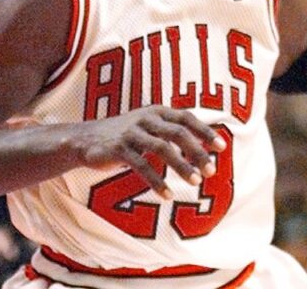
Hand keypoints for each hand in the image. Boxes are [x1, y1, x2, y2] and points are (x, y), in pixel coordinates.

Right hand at [74, 106, 226, 199]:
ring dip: (181, 166)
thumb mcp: (148, 127)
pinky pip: (142, 166)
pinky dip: (156, 181)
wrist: (85, 140)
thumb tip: (203, 145)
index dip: (205, 131)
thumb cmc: (125, 136)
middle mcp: (145, 118)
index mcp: (156, 111)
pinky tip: (167, 195)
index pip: (186, 118)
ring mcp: (131, 132)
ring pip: (162, 148)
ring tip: (195, 182)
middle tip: (211, 170)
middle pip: (177, 132)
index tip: (222, 147)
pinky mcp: (119, 149)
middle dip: (197, 152)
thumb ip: (171, 131)